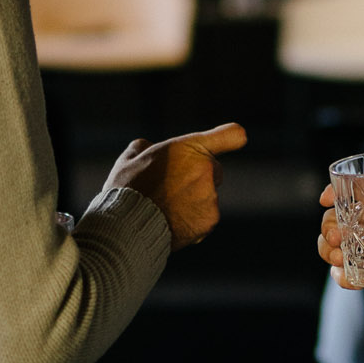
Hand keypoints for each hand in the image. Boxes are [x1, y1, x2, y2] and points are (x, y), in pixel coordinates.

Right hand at [107, 122, 247, 250]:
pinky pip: (204, 218)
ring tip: (165, 208)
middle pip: (214, 170)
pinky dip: (192, 221)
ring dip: (194, 200)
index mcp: (188, 148)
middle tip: (172, 187)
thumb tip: (148, 148)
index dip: (232, 137)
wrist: (127, 227)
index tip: (237, 139)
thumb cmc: (126, 190)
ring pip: (208, 196)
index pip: (230, 135)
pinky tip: (170, 222)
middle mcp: (206, 169)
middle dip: (199, 176)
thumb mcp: (129, 159)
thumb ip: (146, 148)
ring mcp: (210, 197)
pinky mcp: (209, 221)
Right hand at [317, 187, 363, 293]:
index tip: (327, 199)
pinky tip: (348, 279)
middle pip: (333, 218)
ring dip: (328, 250)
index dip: (334, 191)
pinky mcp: (363, 269)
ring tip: (339, 259)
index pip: (350, 191)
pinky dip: (340, 276)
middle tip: (337, 237)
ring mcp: (360, 247)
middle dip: (328, 226)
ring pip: (330, 244)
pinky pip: (342, 272)